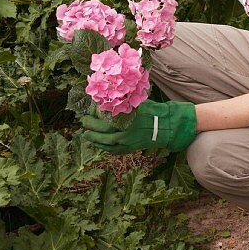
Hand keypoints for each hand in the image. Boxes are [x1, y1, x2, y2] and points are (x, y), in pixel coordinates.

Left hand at [82, 101, 196, 153]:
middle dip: (90, 128)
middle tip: (83, 123)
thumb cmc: (151, 111)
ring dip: (95, 140)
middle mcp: (125, 131)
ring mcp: (127, 142)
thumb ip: (122, 103)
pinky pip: (114, 150)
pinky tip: (99, 144)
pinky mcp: (130, 148)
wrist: (165, 126)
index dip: (93, 117)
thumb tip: (106, 99)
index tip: (87, 113)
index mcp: (126, 118)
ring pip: (106, 143)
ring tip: (87, 136)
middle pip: (103, 131)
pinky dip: (104, 148)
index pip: (103, 119)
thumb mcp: (136, 103)